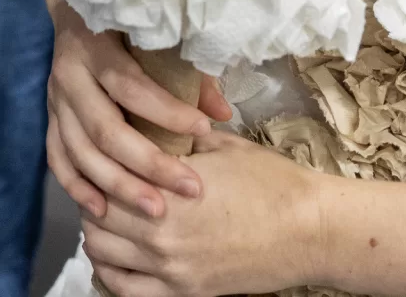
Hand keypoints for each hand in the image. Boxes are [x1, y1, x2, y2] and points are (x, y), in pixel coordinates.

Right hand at [46, 0, 232, 219]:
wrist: (74, 11)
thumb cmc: (126, 25)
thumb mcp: (156, 35)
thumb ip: (188, 72)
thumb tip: (221, 114)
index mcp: (94, 47)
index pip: (129, 86)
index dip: (166, 112)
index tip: (204, 131)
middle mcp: (69, 76)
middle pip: (105, 129)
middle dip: (148, 164)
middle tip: (189, 189)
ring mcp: (54, 101)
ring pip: (81, 152)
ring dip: (118, 185)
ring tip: (156, 210)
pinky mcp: (49, 119)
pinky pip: (58, 159)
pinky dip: (78, 187)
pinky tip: (102, 210)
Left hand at [81, 127, 322, 296]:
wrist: (309, 231)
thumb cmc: (272, 183)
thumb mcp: (220, 145)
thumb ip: (176, 138)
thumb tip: (149, 125)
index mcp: (167, 187)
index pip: (106, 174)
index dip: (99, 161)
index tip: (103, 153)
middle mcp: (160, 231)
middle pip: (96, 213)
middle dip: (95, 195)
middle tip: (103, 183)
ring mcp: (169, 267)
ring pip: (101, 251)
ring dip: (98, 232)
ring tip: (109, 217)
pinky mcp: (183, 292)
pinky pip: (123, 290)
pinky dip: (109, 273)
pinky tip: (116, 256)